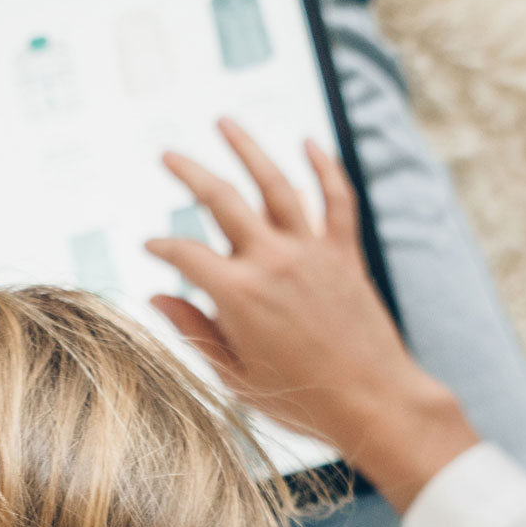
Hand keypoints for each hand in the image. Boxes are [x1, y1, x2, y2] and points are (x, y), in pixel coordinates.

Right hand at [146, 121, 477, 511]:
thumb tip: (156, 297)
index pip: (184, 254)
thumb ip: (195, 331)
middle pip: (222, 201)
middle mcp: (273, 262)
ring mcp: (312, 253)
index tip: (149, 248)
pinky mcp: (345, 255)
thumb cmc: (303, 401)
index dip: (161, 248)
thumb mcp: (235, 377)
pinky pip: (336, 200)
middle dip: (189, 173)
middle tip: (167, 154)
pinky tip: (309, 142)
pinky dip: (325, 167)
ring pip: (275, 185)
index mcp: (238, 295)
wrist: (376, 403)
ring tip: (224, 123)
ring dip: (248, 149)